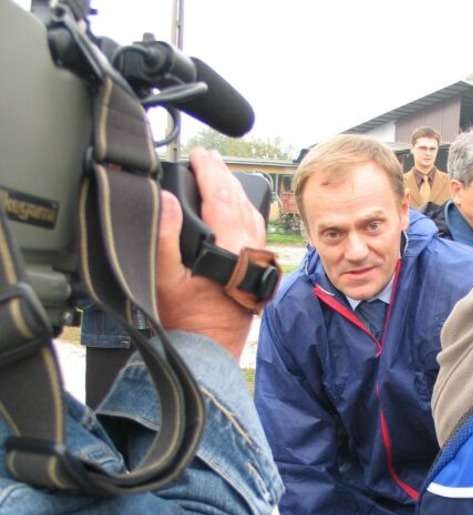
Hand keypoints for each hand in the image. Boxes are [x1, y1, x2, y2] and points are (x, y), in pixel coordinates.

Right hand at [156, 147, 266, 357]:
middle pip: (239, 200)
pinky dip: (246, 213)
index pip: (221, 195)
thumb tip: (166, 199)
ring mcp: (257, 261)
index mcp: (229, 246)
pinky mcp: (258, 272)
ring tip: (220, 178)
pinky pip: (257, 232)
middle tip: (207, 158)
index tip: (198, 154)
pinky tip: (237, 212)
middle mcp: (249, 250)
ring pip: (251, 215)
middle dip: (223, 175)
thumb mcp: (163, 278)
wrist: (210, 352)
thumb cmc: (186, 321)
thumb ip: (163, 236)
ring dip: (236, 192)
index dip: (208, 170)